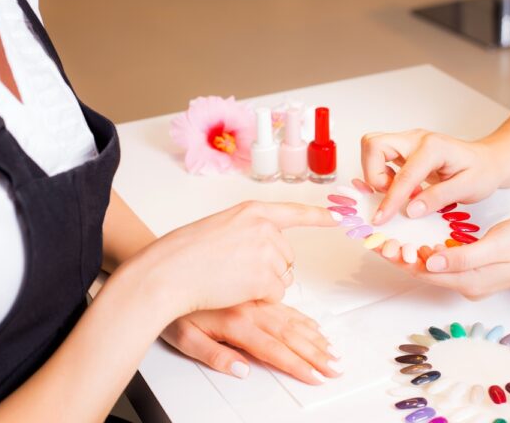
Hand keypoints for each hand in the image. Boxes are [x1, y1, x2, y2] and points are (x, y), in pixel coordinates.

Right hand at [124, 201, 336, 317]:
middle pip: (287, 256)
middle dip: (269, 269)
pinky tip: (235, 290)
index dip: (321, 216)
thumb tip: (268, 247)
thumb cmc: (183, 253)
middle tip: (236, 270)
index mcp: (252, 211)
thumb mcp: (220, 228)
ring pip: (283, 277)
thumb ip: (248, 232)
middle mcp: (264, 227)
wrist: (168, 271)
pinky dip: (260, 298)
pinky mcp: (265, 276)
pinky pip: (277, 294)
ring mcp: (266, 251)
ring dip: (264, 285)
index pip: (295, 212)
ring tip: (231, 278)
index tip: (341, 215)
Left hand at [162, 302, 341, 384]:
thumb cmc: (172, 305)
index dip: (298, 365)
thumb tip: (241, 369)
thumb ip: (214, 356)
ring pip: (292, 317)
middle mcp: (250, 307)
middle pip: (291, 334)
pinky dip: (301, 315)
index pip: (274, 350)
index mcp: (236, 322)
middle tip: (335, 367)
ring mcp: (254, 294)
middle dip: (316, 353)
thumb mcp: (183, 338)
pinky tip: (312, 324)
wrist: (164, 267)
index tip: (316, 377)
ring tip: (331, 349)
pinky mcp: (254, 284)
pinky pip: (285, 300)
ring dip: (314, 335)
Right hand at [360, 129, 506, 224]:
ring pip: (373, 147)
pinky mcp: (404, 149)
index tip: (381, 218)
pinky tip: (401, 188)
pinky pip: (380, 156)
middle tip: (390, 195)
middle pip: (374, 144)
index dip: (390, 199)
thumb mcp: (469, 188)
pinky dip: (381, 173)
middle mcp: (416, 139)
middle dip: (373, 174)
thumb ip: (439, 198)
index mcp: (434, 147)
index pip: (403, 174)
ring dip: (375, 173)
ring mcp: (408, 142)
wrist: (488, 160)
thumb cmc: (482, 172)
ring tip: (398, 193)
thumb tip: (411, 210)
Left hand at [376, 217, 509, 298]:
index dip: (401, 260)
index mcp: (471, 282)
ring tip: (390, 240)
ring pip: (433, 269)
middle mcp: (468, 286)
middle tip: (378, 241)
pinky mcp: (476, 270)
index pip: (426, 273)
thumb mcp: (496, 244)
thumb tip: (431, 263)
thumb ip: (463, 256)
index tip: (380, 245)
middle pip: (425, 273)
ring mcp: (472, 280)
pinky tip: (417, 242)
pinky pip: (444, 264)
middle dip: (400, 258)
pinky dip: (428, 254)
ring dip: (411, 256)